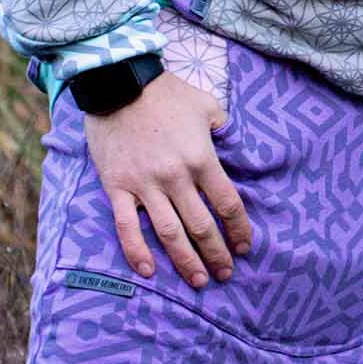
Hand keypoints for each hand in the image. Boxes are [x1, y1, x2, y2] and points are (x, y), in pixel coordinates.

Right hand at [82, 72, 252, 288]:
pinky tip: (149, 271)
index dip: (239, 229)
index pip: (228, 203)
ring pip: (169, 233)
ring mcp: (144, 185)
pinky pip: (127, 226)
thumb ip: (222, 127)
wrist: (117, 81)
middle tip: (226, 274)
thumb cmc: (165, 93)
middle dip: (217, 254)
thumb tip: (231, 143)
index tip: (245, 246)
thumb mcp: (206, 105)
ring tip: (199, 281)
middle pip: (202, 226)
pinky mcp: (117, 187)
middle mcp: (176, 177)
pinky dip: (137, 252)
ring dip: (186, 261)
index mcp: (201, 158)